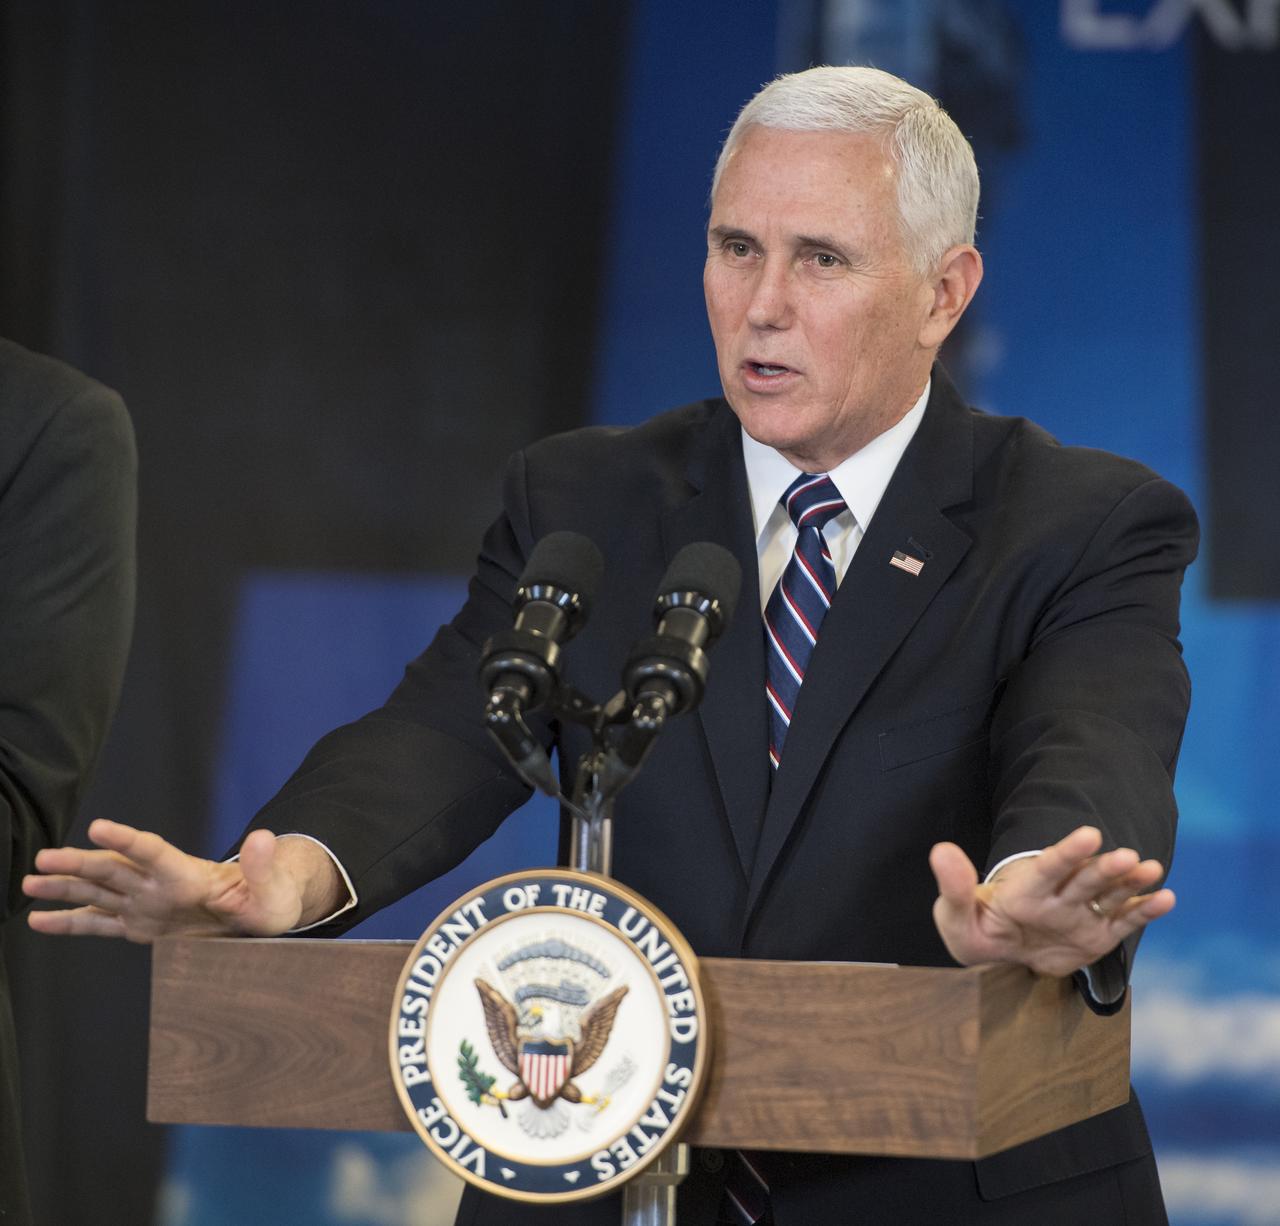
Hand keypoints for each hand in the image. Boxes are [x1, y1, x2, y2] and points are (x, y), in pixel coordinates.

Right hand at [22, 819, 334, 942]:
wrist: (261, 916)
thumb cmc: (270, 900)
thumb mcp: (273, 889)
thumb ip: (262, 866)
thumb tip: (264, 837)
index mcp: (188, 874)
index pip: (152, 851)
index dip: (126, 839)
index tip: (98, 828)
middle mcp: (159, 884)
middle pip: (114, 869)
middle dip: (79, 864)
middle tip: (43, 859)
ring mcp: (146, 903)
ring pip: (98, 892)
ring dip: (65, 888)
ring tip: (28, 884)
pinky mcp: (141, 926)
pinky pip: (99, 924)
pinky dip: (70, 923)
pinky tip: (39, 921)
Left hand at [929, 825, 1174, 976]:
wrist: (996, 954)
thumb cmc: (975, 929)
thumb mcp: (955, 916)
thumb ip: (954, 886)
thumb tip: (940, 850)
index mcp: (1025, 890)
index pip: (1047, 867)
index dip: (1067, 851)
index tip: (1089, 835)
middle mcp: (1057, 896)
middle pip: (1084, 879)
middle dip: (1105, 868)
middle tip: (1128, 856)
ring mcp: (1080, 913)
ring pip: (1109, 894)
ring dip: (1131, 882)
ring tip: (1153, 870)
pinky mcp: (1097, 934)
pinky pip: (1123, 921)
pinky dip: (1144, 911)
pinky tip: (1167, 899)